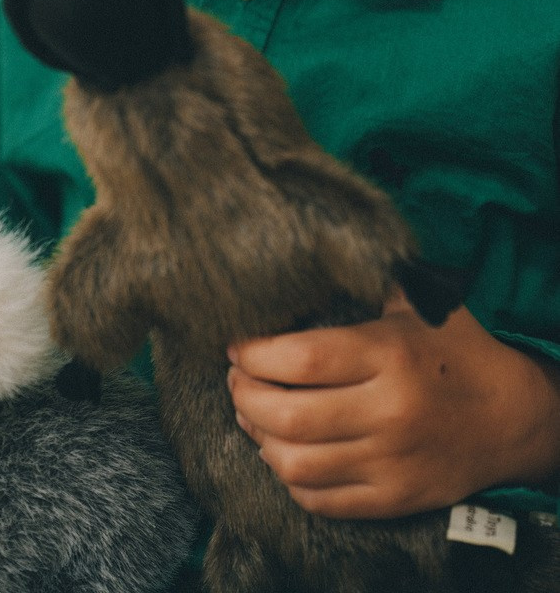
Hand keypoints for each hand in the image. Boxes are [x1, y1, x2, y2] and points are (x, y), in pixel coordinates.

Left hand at [227, 294, 559, 519]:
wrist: (514, 418)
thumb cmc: (457, 351)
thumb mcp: (420, 304)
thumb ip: (368, 279)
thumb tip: (310, 249)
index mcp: (389, 355)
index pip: (301, 359)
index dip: (254, 354)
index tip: (236, 346)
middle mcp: (388, 411)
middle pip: (287, 416)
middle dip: (244, 396)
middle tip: (237, 380)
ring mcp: (390, 461)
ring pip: (295, 464)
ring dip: (259, 440)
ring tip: (252, 416)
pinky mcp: (394, 499)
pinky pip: (321, 501)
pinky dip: (290, 479)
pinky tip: (283, 453)